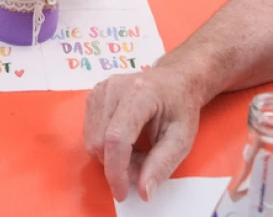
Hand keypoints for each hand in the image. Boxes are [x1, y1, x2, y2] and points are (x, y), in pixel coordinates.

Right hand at [84, 65, 201, 201]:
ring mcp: (102, 89)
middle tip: (142, 166)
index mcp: (141, 93)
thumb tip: (143, 191)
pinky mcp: (94, 95)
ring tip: (137, 152)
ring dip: (111, 156)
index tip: (122, 193)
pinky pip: (90, 132)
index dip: (116, 170)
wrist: (175, 80)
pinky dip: (105, 146)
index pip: (117, 137)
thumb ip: (162, 164)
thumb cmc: (180, 107)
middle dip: (117, 165)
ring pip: (92, 139)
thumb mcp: (182, 138)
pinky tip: (125, 141)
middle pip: (100, 141)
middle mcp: (115, 87)